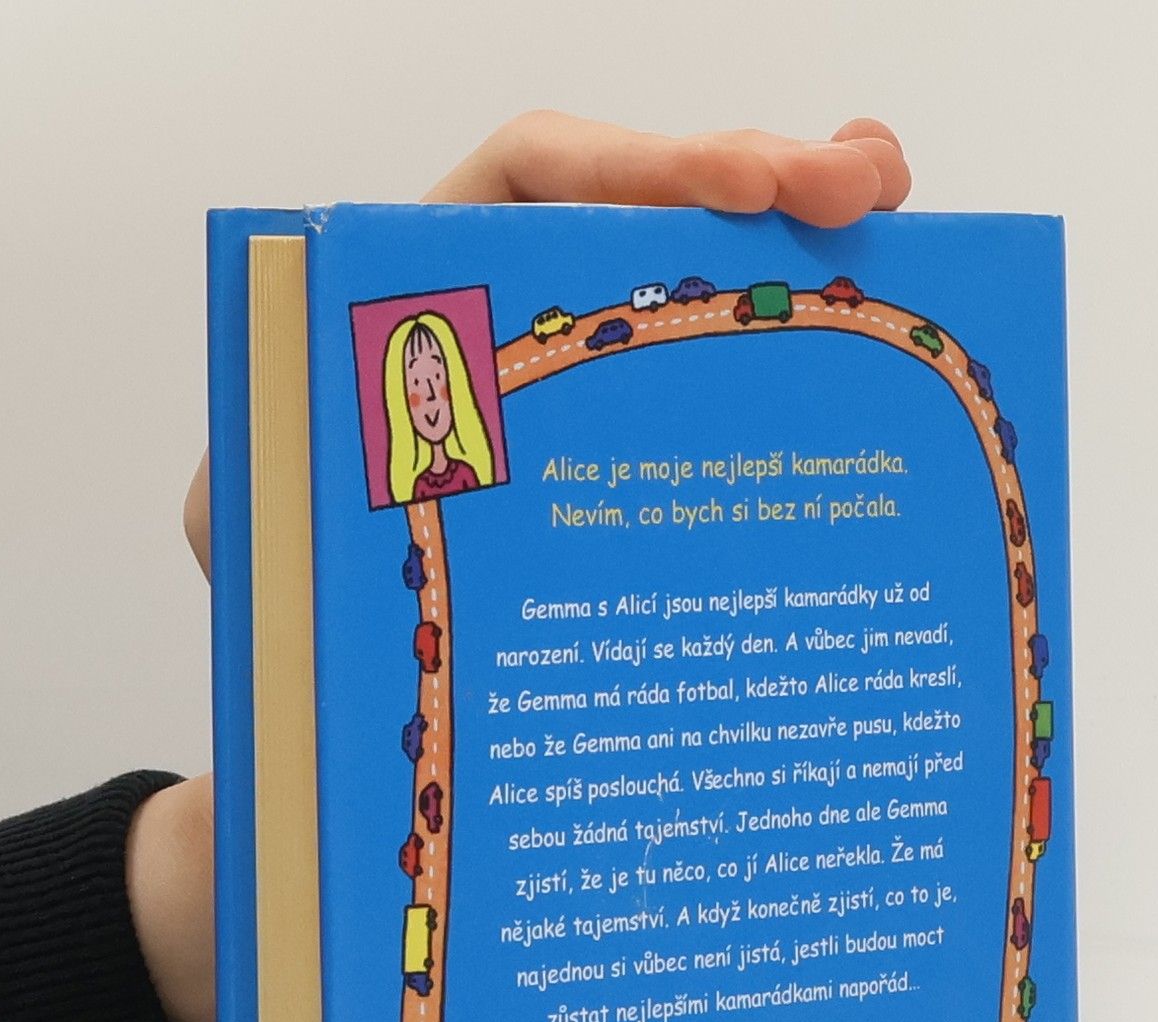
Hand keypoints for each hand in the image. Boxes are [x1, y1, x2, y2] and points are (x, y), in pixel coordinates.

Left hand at [150, 113, 911, 1021]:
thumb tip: (345, 476)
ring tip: (889, 204)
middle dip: (762, 178)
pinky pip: (722, 396)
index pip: (531, 182)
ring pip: (702, 284)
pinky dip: (798, 366)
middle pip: (646, 209)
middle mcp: (514, 324)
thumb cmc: (295, 629)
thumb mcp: (268, 545)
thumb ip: (285, 482)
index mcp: (418, 308)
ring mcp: (585, 392)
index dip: (637, 168)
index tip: (742, 195)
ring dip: (803, 244)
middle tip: (865, 184)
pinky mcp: (636, 467)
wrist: (333, 717)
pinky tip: (874, 364)